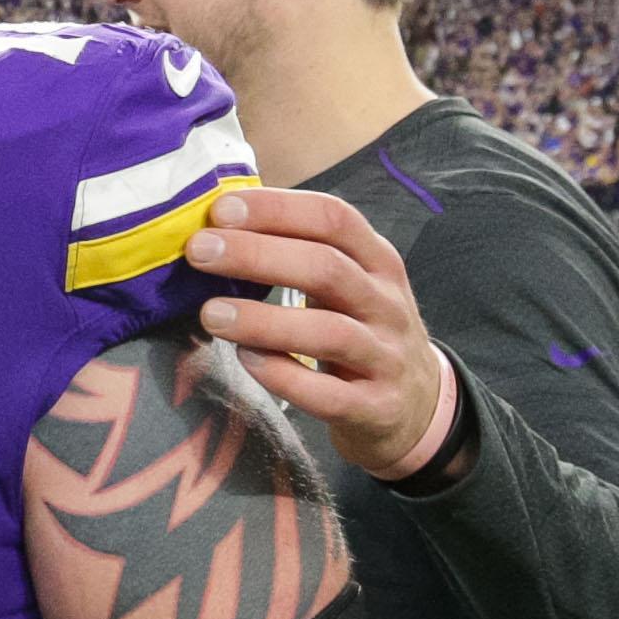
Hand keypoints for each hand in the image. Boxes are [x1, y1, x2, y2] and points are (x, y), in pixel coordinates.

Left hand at [187, 187, 448, 476]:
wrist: (418, 407)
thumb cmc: (363, 331)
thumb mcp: (350, 285)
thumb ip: (299, 255)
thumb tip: (220, 225)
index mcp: (378, 261)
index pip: (333, 219)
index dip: (277, 210)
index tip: (221, 210)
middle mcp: (387, 304)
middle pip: (326, 268)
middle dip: (258, 255)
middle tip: (200, 252)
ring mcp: (385, 357)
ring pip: (329, 332)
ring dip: (264, 321)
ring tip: (211, 314)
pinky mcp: (376, 408)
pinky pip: (329, 394)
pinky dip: (284, 376)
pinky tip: (247, 360)